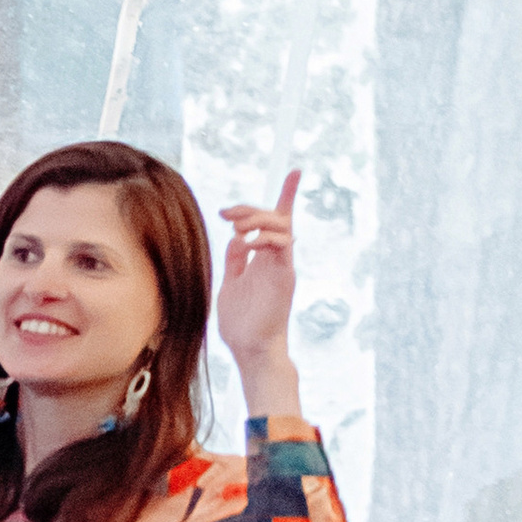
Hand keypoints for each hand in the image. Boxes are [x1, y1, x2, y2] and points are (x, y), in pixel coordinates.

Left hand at [218, 170, 301, 403]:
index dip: (286, 195)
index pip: (276, 222)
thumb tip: (236, 237)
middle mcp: (276, 260)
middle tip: (227, 213)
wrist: (250, 349)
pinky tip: (245, 243)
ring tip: (235, 225)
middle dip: (252, 208)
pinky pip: (282, 245)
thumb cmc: (241, 324)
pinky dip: (264, 237)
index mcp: (264, 260)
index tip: (294, 171)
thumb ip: (235, 260)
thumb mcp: (231, 284)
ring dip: (257, 219)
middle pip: (276, 219)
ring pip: (281, 227)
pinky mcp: (284, 277)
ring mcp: (282, 267)